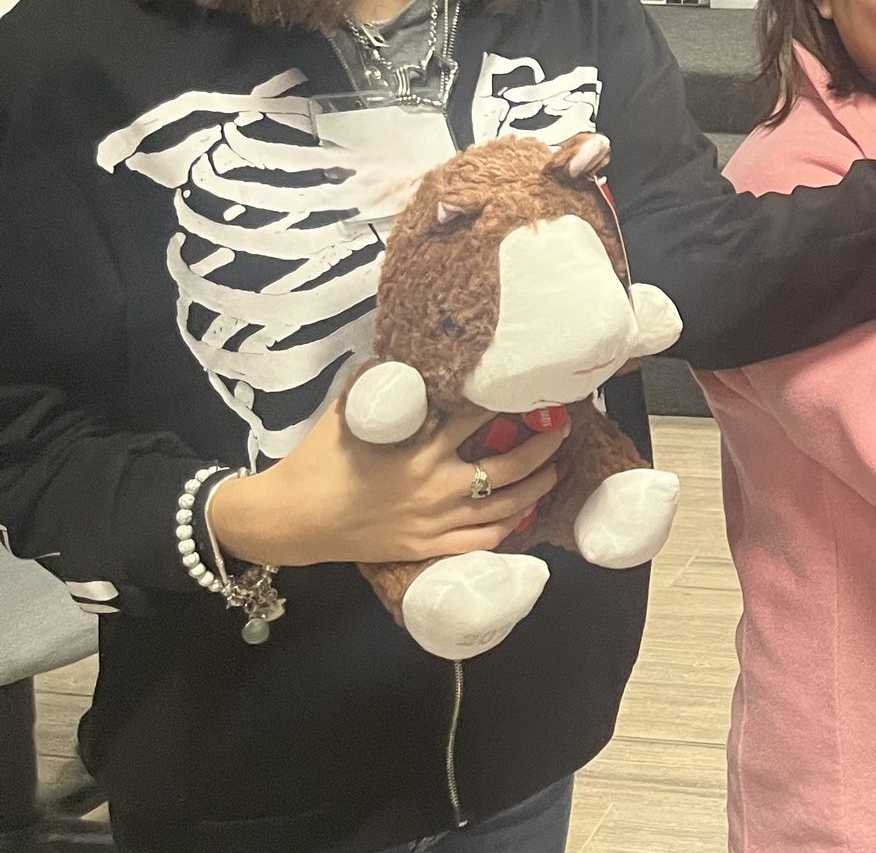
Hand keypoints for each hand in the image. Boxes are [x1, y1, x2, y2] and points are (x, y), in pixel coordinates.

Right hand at [207, 400, 570, 567]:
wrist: (289, 519)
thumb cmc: (317, 461)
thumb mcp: (349, 412)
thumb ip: (381, 381)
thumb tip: (404, 350)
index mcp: (419, 450)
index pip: (478, 417)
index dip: (508, 400)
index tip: (531, 386)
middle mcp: (435, 487)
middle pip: (507, 465)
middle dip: (543, 443)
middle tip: (563, 424)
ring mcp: (433, 523)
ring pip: (504, 507)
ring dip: (538, 485)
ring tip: (559, 467)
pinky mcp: (426, 549)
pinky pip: (481, 541)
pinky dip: (509, 528)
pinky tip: (525, 513)